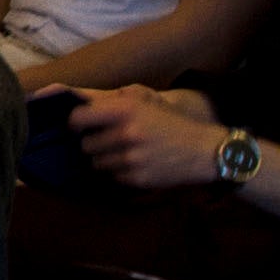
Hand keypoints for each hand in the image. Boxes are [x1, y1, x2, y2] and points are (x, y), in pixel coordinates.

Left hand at [63, 85, 232, 193]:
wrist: (203, 149)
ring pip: (97, 163)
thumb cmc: (169, 122)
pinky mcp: (137, 178)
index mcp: (125, 109)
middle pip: (86, 145)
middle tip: (109, 140)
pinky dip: (121, 171)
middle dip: (94, 143)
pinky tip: (137, 163)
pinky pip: (113, 176)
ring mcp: (131, 158)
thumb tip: (77, 101)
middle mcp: (126, 133)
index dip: (76, 123)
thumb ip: (111, 102)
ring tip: (125, 152)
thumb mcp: (144, 102)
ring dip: (106, 158)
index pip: (78, 118)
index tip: (80, 126)